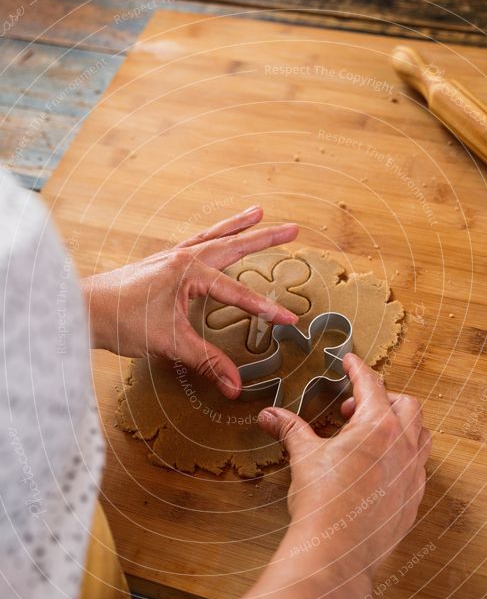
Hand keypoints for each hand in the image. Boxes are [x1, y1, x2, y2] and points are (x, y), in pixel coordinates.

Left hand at [82, 205, 298, 397]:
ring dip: (237, 226)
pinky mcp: (160, 265)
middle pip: (231, 245)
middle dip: (264, 237)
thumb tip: (235, 386)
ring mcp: (169, 258)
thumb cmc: (120, 321)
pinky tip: (215, 235)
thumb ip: (206, 362)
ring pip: (212, 236)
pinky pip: (194, 243)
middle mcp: (181, 258)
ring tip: (258, 212)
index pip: (236, 292)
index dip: (265, 309)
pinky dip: (211, 235)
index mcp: (188, 273)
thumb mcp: (170, 343)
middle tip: (293, 229)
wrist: (81, 310)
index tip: (289, 320)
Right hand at [259, 353, 430, 586]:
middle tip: (352, 408)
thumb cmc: (323, 504)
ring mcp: (413, 474)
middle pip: (406, 405)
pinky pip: (418, 467)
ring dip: (401, 425)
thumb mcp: (304, 458)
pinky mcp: (414, 499)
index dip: (358, 369)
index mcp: (378, 427)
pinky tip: (379, 468)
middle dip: (383, 398)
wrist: (338, 554)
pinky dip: (403, 456)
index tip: (350, 361)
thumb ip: (291, 430)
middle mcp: (404, 446)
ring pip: (421, 435)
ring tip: (370, 434)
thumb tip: (270, 415)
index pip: (372, 384)